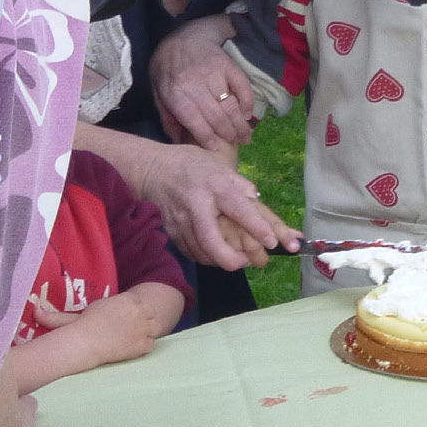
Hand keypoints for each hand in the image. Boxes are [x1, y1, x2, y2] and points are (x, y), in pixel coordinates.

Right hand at [30, 293, 158, 365]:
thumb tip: (35, 312)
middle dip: (144, 320)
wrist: (87, 344)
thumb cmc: (83, 327)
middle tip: (131, 329)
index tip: (127, 319)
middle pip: (152, 315)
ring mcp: (143, 329)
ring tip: (133, 338)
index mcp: (128, 301)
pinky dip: (144, 345)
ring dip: (146, 333)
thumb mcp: (76, 317)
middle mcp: (139, 312)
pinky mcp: (143, 345)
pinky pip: (151, 344)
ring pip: (154, 329)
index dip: (136, 311)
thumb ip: (59, 316)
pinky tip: (133, 347)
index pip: (141, 303)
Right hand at [119, 140, 299, 270]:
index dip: (257, 227)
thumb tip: (258, 202)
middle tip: (248, 261)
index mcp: (216, 185)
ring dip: (221, 260)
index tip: (273, 242)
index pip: (239, 209)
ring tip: (236, 257)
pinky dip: (207, 257)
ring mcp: (180, 221)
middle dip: (232, 259)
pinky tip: (216, 252)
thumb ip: (242, 185)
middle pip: (212, 242)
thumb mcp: (221, 165)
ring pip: (202, 253)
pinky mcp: (171, 232)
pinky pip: (192, 253)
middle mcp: (197, 205)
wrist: (153, 168)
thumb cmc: (193, 165)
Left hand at [149, 17, 253, 148]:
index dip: (206, 137)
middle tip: (237, 144)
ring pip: (231, 105)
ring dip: (241, 124)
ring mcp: (214, 74)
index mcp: (176, 94)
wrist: (182, 37)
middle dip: (229, 135)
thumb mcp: (159, 93)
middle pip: (217, 116)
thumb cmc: (167, 69)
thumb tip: (178, 142)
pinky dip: (247, 103)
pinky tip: (248, 114)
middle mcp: (196, 85)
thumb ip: (168, 118)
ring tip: (246, 136)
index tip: (214, 148)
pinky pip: (242, 87)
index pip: (195, 120)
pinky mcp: (228, 65)